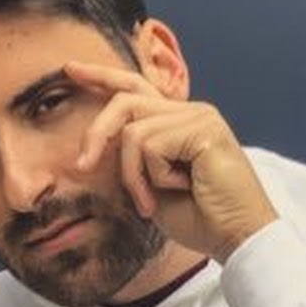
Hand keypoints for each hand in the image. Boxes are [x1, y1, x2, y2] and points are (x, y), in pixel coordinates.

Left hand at [67, 61, 276, 262]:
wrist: (235, 237)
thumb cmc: (199, 219)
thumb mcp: (152, 186)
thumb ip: (132, 159)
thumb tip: (99, 146)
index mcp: (179, 122)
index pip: (135, 88)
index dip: (102, 77)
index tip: (70, 69)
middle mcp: (191, 112)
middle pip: (125, 101)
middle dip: (97, 133)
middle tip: (82, 166)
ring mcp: (199, 117)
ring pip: (133, 131)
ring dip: (133, 175)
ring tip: (151, 202)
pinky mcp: (204, 128)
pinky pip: (151, 145)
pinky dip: (152, 176)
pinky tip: (181, 188)